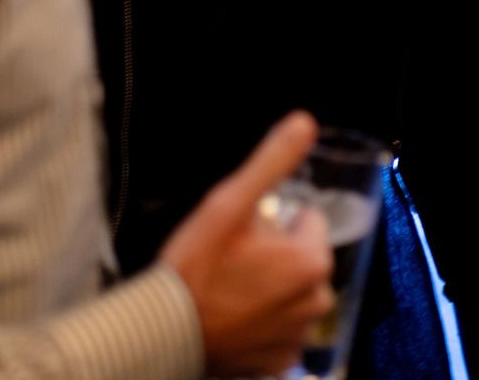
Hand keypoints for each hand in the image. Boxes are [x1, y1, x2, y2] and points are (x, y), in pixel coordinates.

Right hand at [160, 112, 333, 377]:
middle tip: (233, 263)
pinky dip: (261, 323)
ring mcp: (298, 336)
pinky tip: (233, 316)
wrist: (163, 333)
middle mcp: (316, 302)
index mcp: (312, 261)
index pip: (307, 222)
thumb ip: (272, 161)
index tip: (243, 236)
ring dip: (269, 289)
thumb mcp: (230, 203)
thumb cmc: (195, 268)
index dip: (275, 223)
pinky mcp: (279, 362)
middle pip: (301, 258)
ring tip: (229, 290)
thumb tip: (304, 122)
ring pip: (291, 293)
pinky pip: (279, 328)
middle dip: (276, 256)